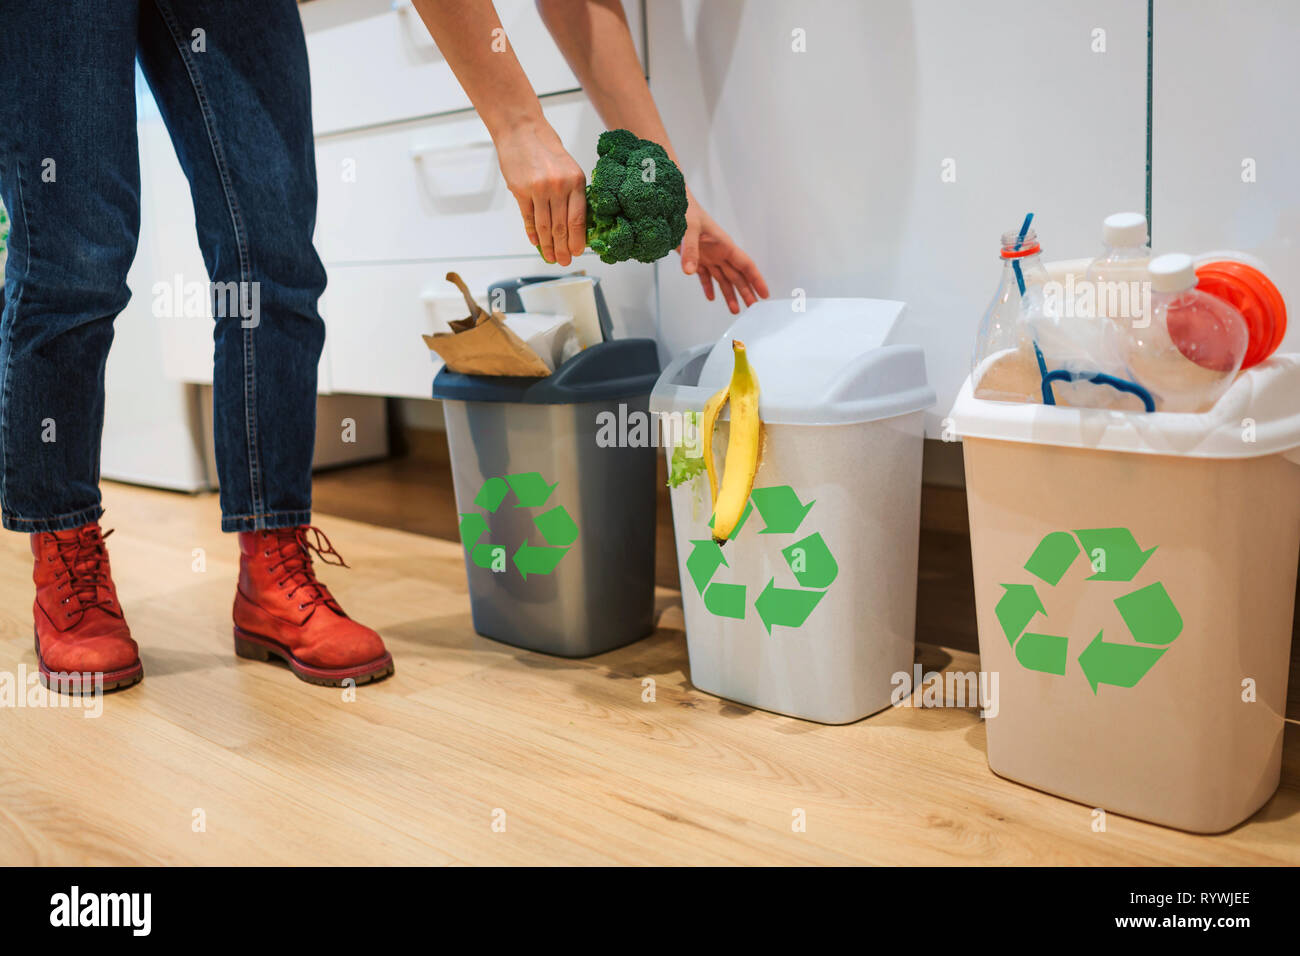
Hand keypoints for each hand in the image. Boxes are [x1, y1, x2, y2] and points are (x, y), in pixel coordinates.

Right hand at [494, 119, 586, 265]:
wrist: (522, 130)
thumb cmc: (546, 149)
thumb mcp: (569, 168)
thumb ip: (573, 193)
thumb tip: (576, 224)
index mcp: (576, 181)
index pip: (578, 219)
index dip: (578, 239)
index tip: (578, 252)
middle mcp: (559, 186)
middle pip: (561, 227)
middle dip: (563, 248)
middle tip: (564, 261)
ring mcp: (539, 189)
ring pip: (545, 226)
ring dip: (548, 245)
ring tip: (551, 257)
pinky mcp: (521, 190)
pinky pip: (529, 218)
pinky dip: (532, 232)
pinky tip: (536, 242)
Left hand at [678, 194, 769, 313]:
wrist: (674, 203)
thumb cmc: (686, 209)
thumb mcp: (688, 228)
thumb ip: (689, 249)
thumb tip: (689, 271)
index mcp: (724, 245)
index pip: (745, 265)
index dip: (756, 280)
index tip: (764, 294)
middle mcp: (719, 252)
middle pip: (737, 276)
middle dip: (746, 292)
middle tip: (753, 308)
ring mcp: (708, 256)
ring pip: (723, 279)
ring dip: (730, 294)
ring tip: (735, 309)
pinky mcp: (696, 258)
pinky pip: (705, 276)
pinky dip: (708, 287)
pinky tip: (712, 297)